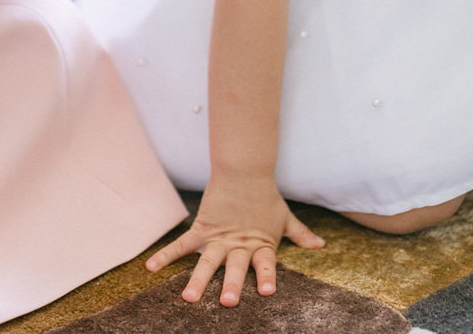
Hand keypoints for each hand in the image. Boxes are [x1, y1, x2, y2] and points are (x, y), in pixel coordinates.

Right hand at [146, 173, 323, 305]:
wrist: (244, 170)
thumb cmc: (266, 196)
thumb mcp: (285, 218)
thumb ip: (300, 234)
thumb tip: (321, 245)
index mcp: (260, 244)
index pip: (265, 264)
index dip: (266, 277)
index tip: (266, 292)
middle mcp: (238, 245)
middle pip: (234, 267)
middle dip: (230, 284)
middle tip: (227, 302)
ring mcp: (218, 238)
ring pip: (206, 262)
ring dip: (198, 279)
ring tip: (189, 298)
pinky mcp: (202, 229)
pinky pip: (182, 245)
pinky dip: (167, 255)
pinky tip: (151, 267)